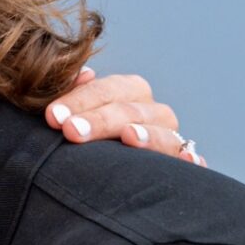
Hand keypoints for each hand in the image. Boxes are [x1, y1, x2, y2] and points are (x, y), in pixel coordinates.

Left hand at [44, 68, 203, 162]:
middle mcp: (153, 111)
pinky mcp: (183, 162)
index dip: (79, 100)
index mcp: (129, 92)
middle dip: (99, 120)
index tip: (53, 116)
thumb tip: (84, 73)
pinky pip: (191, 159)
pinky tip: (188, 160)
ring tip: (128, 137)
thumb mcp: (78, 116)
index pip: (105, 90)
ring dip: (146, 135)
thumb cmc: (88, 140)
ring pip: (161, 132)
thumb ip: (76, 95)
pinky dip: (191, 158)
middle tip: (70, 132)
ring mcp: (171, 136)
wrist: (114, 172)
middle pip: (128, 110)